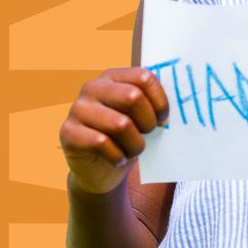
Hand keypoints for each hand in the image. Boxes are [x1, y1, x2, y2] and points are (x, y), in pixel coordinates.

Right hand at [59, 68, 168, 195]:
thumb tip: (179, 101)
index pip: (144, 77)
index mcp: (113, 77)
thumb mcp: (143, 117)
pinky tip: (118, 160)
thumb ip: (154, 104)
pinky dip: (118, 156)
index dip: (160, 100)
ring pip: (120, 124)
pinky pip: (101, 143)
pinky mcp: (68, 133)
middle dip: (148, 122)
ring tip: (134, 150)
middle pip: (132, 98)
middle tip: (148, 135)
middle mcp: (92, 88)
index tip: (164, 119)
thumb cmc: (129, 138)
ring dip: (135, 144)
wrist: (102, 171)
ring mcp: (77, 109)